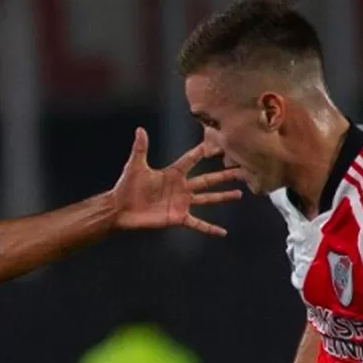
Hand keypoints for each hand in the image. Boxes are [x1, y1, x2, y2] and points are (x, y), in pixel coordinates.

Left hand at [110, 129, 242, 235]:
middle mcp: (181, 187)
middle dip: (224, 175)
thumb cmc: (126, 186)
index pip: (192, 159)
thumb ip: (141, 148)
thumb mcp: (135, 166)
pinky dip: (210, 228)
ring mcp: (181, 203)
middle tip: (241, 170)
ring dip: (223, 197)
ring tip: (239, 193)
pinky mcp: (178, 217)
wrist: (120, 209)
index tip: (219, 144)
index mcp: (173, 173)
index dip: (203, 151)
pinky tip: (223, 232)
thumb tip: (140, 129)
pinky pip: (198, 223)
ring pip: (208, 199)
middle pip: (208, 179)